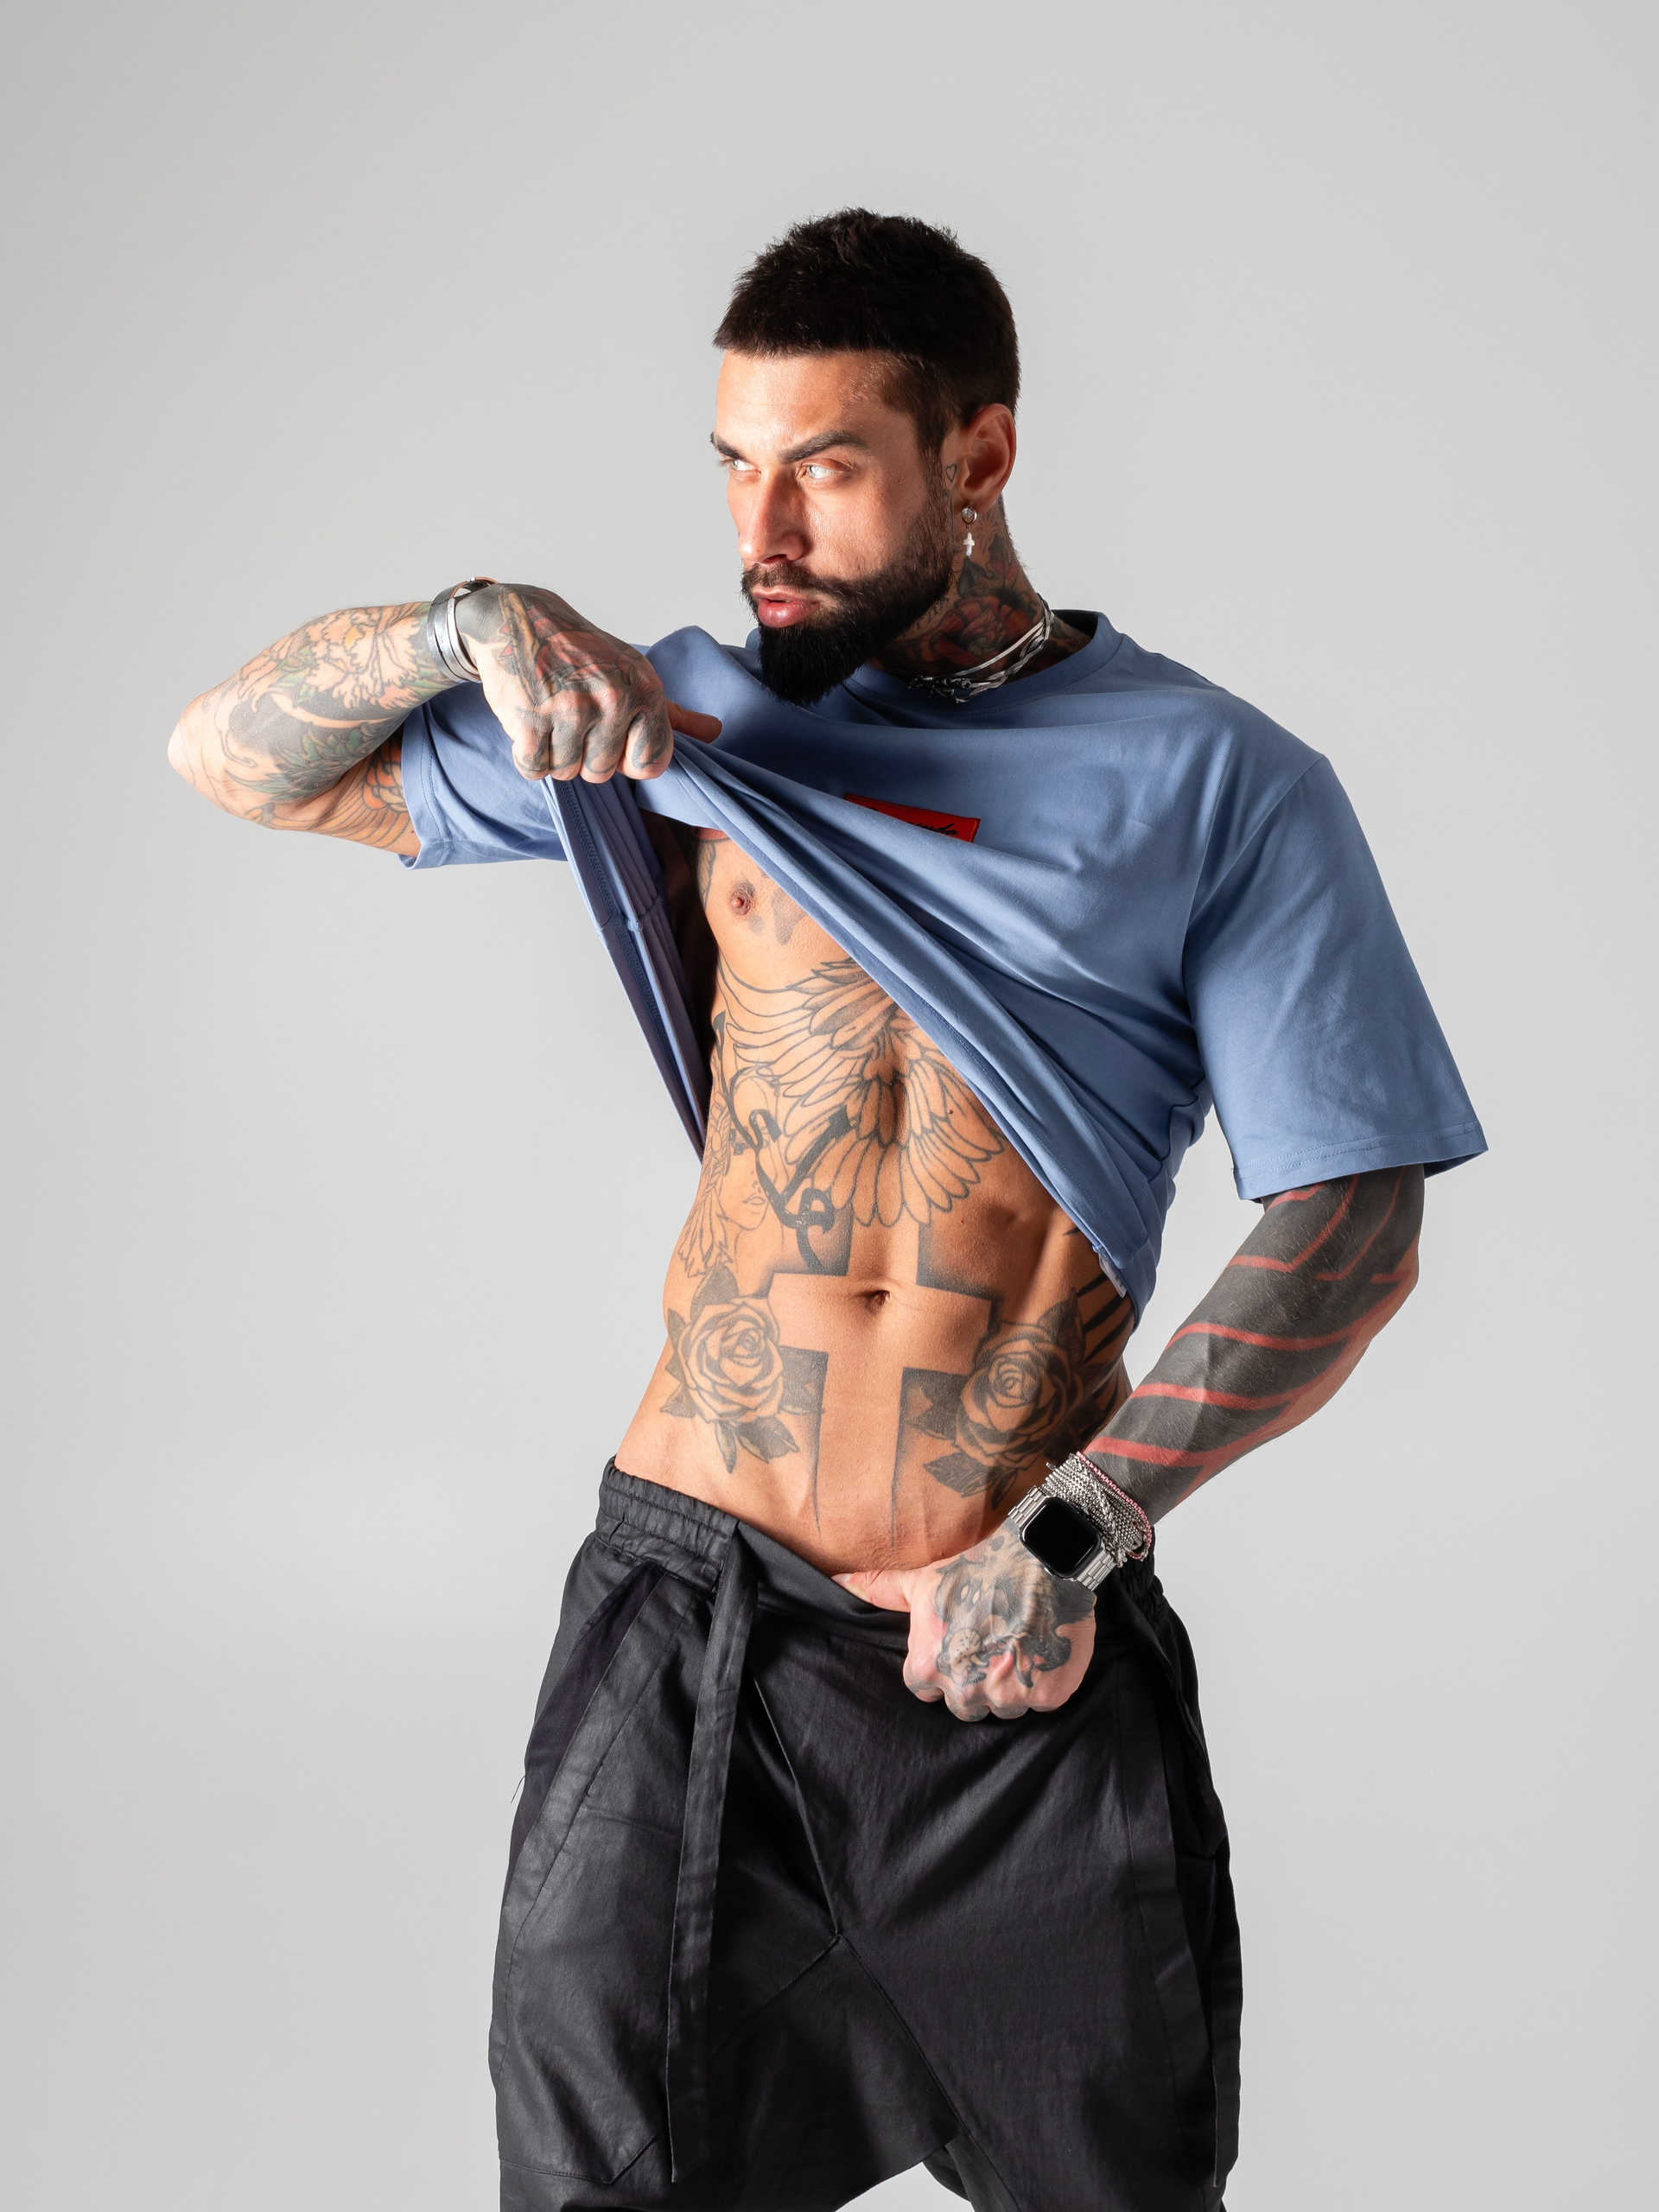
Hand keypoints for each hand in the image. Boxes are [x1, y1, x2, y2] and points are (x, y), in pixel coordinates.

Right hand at [456, 584, 720, 782]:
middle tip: (571, 715)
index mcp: (645, 692)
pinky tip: (530, 722)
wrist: (519, 621)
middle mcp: (613, 700)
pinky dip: (527, 754)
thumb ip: (673, 713)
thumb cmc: (582, 653)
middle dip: (584, 754)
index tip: (611, 734)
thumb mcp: (633, 674)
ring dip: (555, 753)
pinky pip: (534, 768)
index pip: (650, 765)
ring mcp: (571, 710)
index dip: (626, 759)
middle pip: (602, 773)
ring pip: (566, 773)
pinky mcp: (530, 719)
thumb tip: (714, 732)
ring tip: (551, 715)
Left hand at [836, 1525, 1094, 1722]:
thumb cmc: (978, 1568)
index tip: (959, 1645)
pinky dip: (1046, 1682)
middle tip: (991, 1644)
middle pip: (965, 1705)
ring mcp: (1010, 1695)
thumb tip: (837, 1584)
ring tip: (1018, 1645)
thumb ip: (879, 1588)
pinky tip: (1044, 1650)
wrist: (1042, 1557)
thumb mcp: (923, 1580)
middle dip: (975, 1681)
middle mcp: (966, 1689)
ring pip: (1005, 1708)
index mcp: (929, 1666)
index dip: (940, 1668)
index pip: (924, 1689)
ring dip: (1012, 1685)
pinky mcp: (1049, 1695)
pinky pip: (1043, 1702)